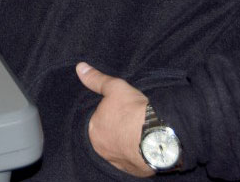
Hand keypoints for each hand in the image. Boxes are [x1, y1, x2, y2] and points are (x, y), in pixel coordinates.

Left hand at [76, 62, 154, 177]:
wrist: (159, 135)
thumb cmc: (134, 111)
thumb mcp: (115, 88)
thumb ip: (97, 80)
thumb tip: (80, 68)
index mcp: (93, 131)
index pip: (98, 121)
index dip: (112, 114)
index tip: (123, 111)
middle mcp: (101, 150)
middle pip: (108, 137)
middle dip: (118, 130)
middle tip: (133, 121)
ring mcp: (118, 162)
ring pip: (120, 150)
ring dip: (127, 143)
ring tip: (141, 133)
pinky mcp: (134, 171)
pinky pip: (133, 161)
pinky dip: (137, 154)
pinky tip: (145, 145)